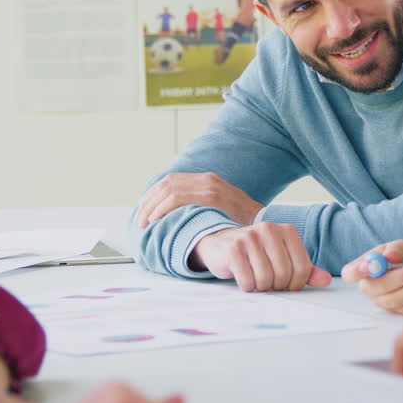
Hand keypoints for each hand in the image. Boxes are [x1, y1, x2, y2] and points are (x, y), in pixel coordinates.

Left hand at [135, 172, 263, 226]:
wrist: (262, 224)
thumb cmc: (241, 223)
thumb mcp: (220, 209)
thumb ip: (202, 207)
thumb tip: (179, 216)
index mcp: (208, 180)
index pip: (171, 181)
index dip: (153, 195)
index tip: (144, 210)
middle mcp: (207, 178)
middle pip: (166, 183)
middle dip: (148, 201)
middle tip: (139, 219)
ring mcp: (210, 185)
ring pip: (168, 189)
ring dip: (151, 205)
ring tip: (143, 222)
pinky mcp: (211, 195)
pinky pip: (177, 197)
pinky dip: (161, 208)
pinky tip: (155, 219)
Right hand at [191, 223, 331, 291]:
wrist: (220, 244)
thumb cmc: (257, 254)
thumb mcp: (283, 258)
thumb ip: (305, 270)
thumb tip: (326, 281)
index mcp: (287, 231)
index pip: (302, 267)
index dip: (296, 284)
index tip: (287, 286)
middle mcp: (269, 229)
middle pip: (284, 274)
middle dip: (277, 286)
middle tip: (269, 285)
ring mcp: (250, 237)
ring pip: (266, 278)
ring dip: (261, 287)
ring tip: (257, 281)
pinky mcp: (233, 249)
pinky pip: (247, 280)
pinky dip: (247, 287)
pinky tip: (244, 279)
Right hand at [340, 241, 402, 314]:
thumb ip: (396, 248)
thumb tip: (389, 256)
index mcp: (364, 268)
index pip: (350, 273)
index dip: (356, 272)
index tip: (371, 266)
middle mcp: (370, 287)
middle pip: (374, 289)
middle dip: (399, 278)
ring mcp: (382, 301)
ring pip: (392, 301)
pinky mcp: (397, 311)